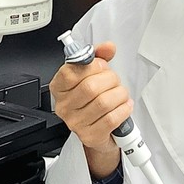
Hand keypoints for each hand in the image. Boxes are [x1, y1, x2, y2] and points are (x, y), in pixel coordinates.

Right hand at [49, 41, 132, 177]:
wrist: (99, 131)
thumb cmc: (93, 99)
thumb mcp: (93, 74)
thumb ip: (99, 56)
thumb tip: (108, 47)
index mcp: (59, 87)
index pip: (71, 72)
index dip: (92, 66)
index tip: (102, 66)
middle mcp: (64, 106)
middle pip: (90, 87)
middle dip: (110, 79)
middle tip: (115, 81)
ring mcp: (75, 123)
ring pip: (103, 102)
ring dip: (119, 94)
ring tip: (121, 94)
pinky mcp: (90, 136)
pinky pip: (111, 119)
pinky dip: (123, 109)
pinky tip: (124, 106)